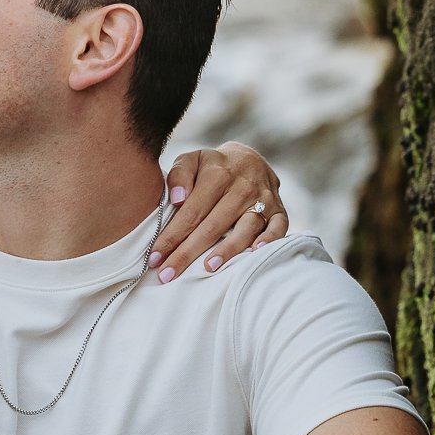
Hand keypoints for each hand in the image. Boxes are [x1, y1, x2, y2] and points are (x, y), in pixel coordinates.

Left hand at [150, 143, 287, 282]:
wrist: (250, 159)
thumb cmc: (212, 167)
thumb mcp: (192, 160)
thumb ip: (180, 174)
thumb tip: (177, 198)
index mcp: (217, 174)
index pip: (190, 213)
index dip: (171, 237)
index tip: (154, 258)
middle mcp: (242, 187)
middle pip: (212, 226)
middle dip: (188, 253)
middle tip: (168, 274)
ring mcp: (263, 199)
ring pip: (245, 228)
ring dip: (228, 250)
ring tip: (208, 268)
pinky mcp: (280, 210)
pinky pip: (278, 228)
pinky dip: (269, 240)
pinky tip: (254, 253)